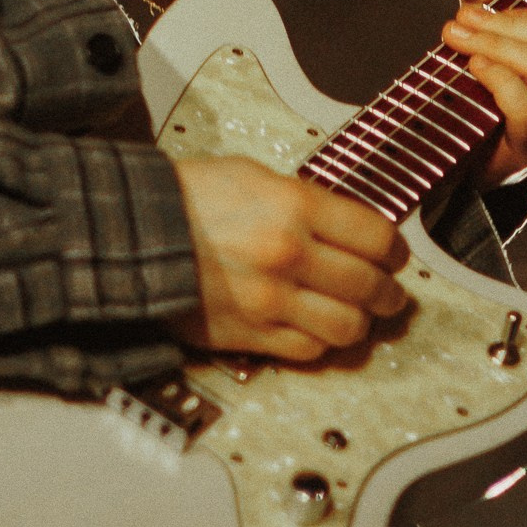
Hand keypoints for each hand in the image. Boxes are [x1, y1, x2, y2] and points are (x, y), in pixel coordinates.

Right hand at [171, 154, 408, 362]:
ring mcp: (271, 301)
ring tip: (356, 314)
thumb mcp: (253, 175)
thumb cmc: (188, 197)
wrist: (132, 231)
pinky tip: (316, 327)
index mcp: (294, 206)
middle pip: (370, 286)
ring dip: (360, 322)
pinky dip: (321, 342)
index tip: (394, 255)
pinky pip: (310, 351)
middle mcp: (289, 255)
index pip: (376, 237)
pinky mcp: (251, 336)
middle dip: (387, 292)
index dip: (394, 250)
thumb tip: (347, 227)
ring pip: (348, 327)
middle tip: (387, 291)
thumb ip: (306, 201)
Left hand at [443, 0, 526, 186]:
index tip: (493, 11)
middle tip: (460, 20)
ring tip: (455, 39)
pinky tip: (471, 68)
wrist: (460, 155)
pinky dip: (495, 78)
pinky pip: (526, 106)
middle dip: (505, 23)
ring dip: (493, 44)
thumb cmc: (478, 91)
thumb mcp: (482, 37)